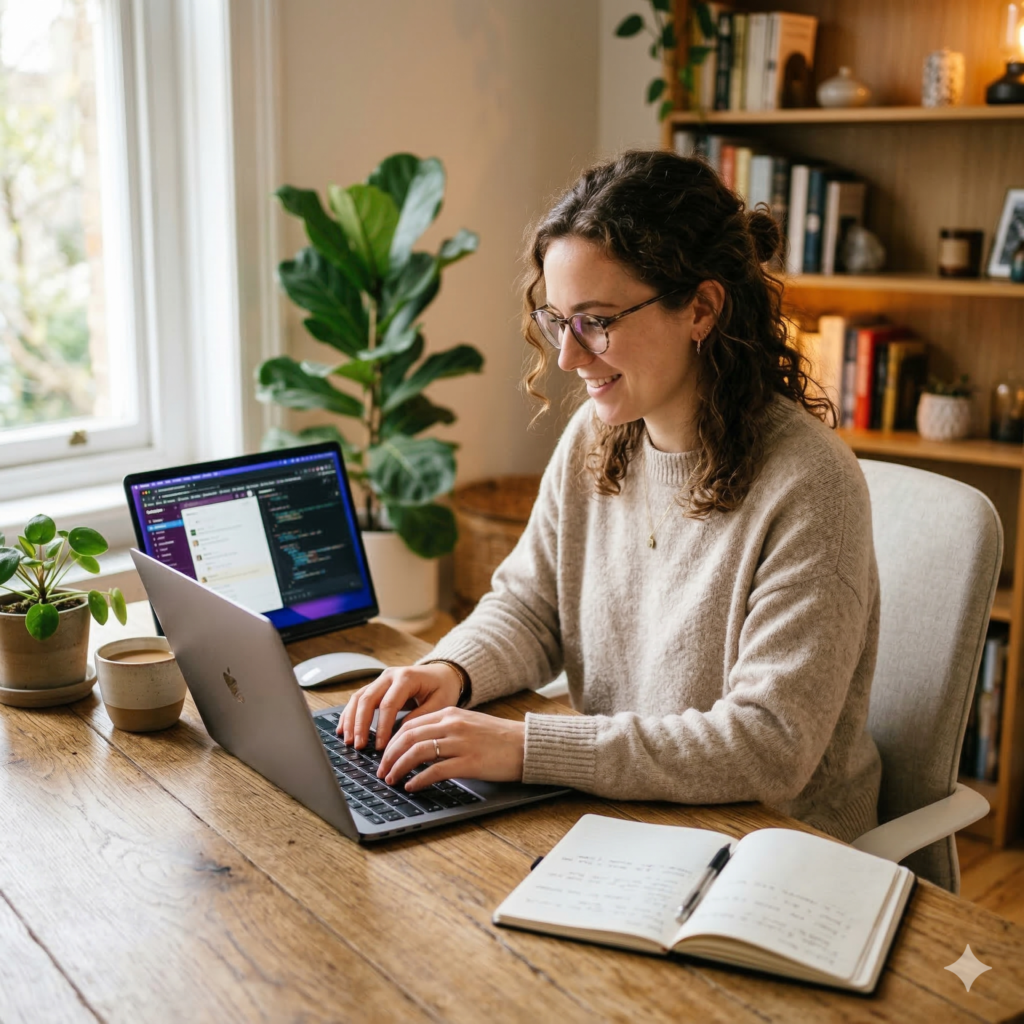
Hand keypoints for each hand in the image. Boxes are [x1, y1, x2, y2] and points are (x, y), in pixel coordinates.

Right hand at [338, 663, 461, 748]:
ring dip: (351, 720)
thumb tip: (400, 734)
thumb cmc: (443, 688)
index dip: (382, 727)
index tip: (380, 747)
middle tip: (358, 745)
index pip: (388, 704)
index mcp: (406, 678)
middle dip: (360, 724)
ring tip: (348, 741)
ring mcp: (381, 679)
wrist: (442, 673)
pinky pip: (358, 698)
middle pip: (367, 699)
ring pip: (359, 698)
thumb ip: (421, 717)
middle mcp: (390, 675)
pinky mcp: (377, 686)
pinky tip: (343, 729)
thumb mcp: (441, 703)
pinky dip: (349, 714)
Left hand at [377, 708, 525, 791]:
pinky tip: (412, 786)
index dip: (392, 741)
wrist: (526, 745)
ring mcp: (461, 743)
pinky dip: (418, 779)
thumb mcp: (469, 724)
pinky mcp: (469, 762)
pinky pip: (435, 771)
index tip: (384, 754)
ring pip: (417, 753)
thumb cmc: (498, 738)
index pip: (410, 724)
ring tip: (391, 779)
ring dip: (399, 767)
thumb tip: (418, 743)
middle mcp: (453, 725)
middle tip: (381, 770)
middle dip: (389, 755)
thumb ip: (445, 728)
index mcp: (450, 713)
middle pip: (408, 737)